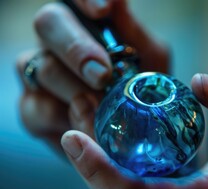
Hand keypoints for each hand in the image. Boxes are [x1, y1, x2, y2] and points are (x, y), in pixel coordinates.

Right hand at [16, 0, 168, 153]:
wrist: (135, 132)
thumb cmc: (142, 89)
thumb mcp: (150, 60)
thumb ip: (133, 33)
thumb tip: (117, 2)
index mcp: (87, 23)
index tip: (103, 12)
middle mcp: (59, 42)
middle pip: (48, 22)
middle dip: (77, 49)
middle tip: (102, 75)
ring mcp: (41, 72)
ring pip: (41, 67)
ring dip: (74, 90)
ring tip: (101, 108)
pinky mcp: (33, 107)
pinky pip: (36, 107)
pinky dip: (63, 118)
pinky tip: (84, 123)